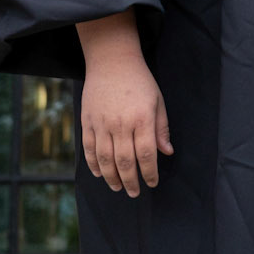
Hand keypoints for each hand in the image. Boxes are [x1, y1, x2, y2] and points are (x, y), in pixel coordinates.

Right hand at [76, 11, 172, 196]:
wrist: (112, 61)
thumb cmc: (140, 81)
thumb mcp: (157, 101)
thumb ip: (161, 129)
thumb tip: (166, 153)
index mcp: (142, 119)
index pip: (146, 155)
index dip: (149, 173)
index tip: (152, 183)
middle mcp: (120, 124)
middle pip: (124, 161)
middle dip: (130, 181)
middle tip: (134, 192)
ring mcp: (101, 123)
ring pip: (104, 159)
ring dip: (111, 177)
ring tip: (117, 187)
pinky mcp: (87, 121)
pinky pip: (88, 148)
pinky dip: (93, 164)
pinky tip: (99, 173)